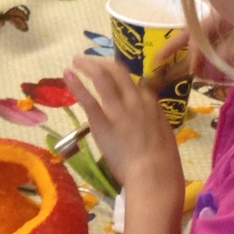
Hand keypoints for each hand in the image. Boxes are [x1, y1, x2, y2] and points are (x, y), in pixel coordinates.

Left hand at [63, 56, 185, 208]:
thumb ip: (153, 122)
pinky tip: (68, 75)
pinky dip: (77, 84)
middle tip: (91, 61)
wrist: (155, 174)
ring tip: (77, 60)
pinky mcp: (102, 122)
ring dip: (88, 65)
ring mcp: (117, 109)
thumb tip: (147, 121)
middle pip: (118, 71)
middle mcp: (135, 100)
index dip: (121, 75)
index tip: (112, 74)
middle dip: (103, 63)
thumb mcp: (165, 133)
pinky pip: (88, 98)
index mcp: (151, 103)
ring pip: (102, 77)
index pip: (136, 81)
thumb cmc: (164, 161)